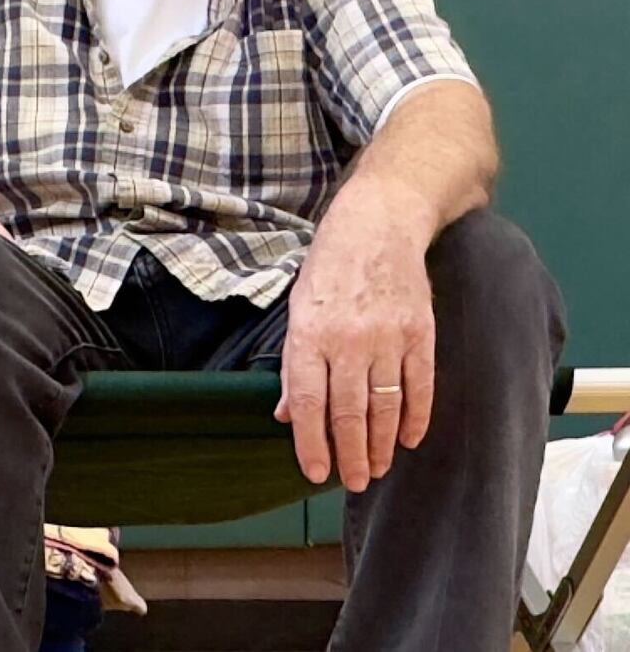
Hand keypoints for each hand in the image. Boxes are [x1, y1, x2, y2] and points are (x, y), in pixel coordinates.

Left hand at [276, 187, 435, 492]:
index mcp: (310, 335)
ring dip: (383, 444)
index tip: (316, 473)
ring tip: (378, 468)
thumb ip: (295, 365)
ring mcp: (388, 338)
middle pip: (349, 412)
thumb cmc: (329, 269)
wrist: (378, 226)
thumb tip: (286, 413)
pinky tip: (411, 439)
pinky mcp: (421, 334)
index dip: (312, 443)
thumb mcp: (297, 310)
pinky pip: (421, 387)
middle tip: (354, 482)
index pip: (309, 403)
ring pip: (386, 406)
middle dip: (352, 455)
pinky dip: (417, 417)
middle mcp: (348, 341)